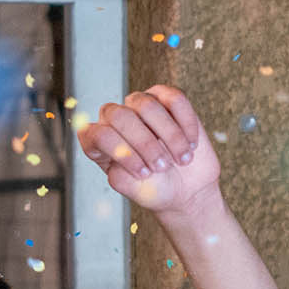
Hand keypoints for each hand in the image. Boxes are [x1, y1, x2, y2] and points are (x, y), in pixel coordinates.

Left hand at [77, 86, 220, 216]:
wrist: (187, 189)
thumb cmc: (154, 188)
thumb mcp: (133, 189)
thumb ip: (119, 174)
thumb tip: (120, 154)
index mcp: (97, 141)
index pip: (98, 135)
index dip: (121, 153)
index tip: (144, 173)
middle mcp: (114, 119)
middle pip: (119, 115)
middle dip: (144, 143)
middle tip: (163, 167)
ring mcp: (140, 106)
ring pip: (147, 105)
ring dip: (169, 135)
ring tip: (181, 159)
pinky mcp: (167, 100)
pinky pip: (175, 99)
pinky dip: (186, 122)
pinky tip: (191, 143)